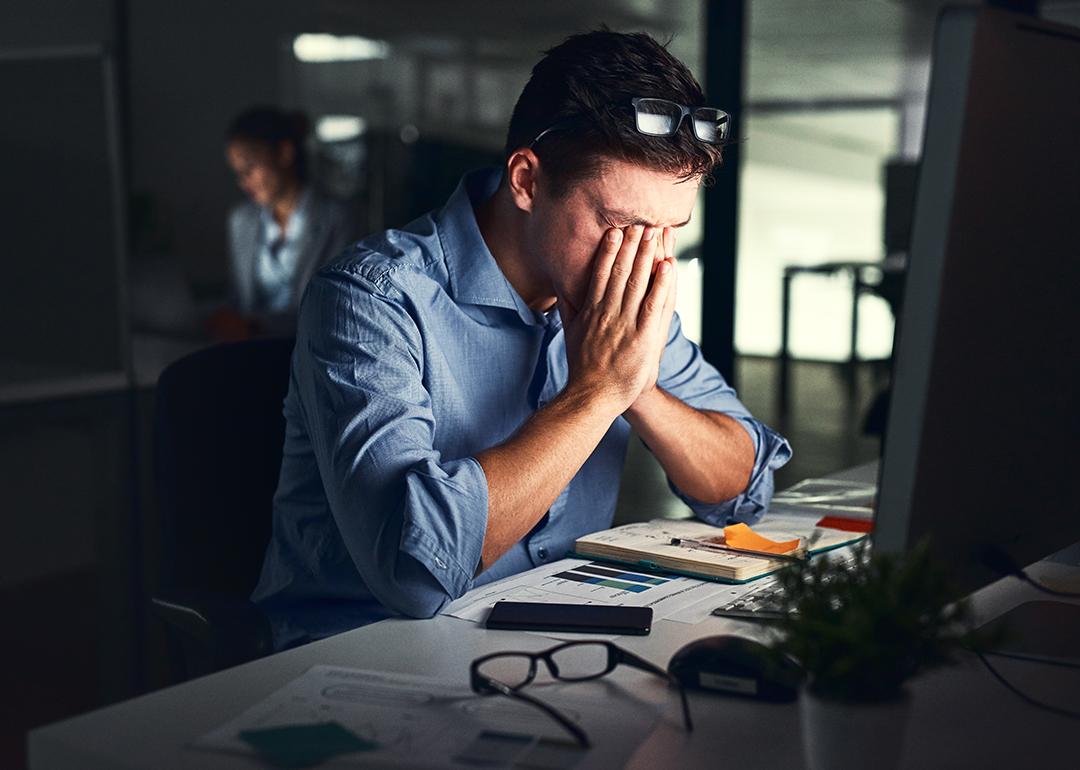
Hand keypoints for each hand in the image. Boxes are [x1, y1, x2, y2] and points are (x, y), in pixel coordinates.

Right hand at [558, 225, 675, 415]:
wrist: (592, 397)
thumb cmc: (582, 367)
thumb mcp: (569, 334)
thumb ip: (568, 308)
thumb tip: (561, 286)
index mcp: (591, 311)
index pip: (601, 273)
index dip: (610, 250)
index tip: (616, 231)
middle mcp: (607, 313)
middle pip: (621, 272)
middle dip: (632, 245)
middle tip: (641, 222)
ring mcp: (625, 324)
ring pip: (638, 283)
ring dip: (647, 256)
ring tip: (655, 233)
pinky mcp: (642, 337)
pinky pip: (654, 305)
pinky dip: (661, 284)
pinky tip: (667, 266)